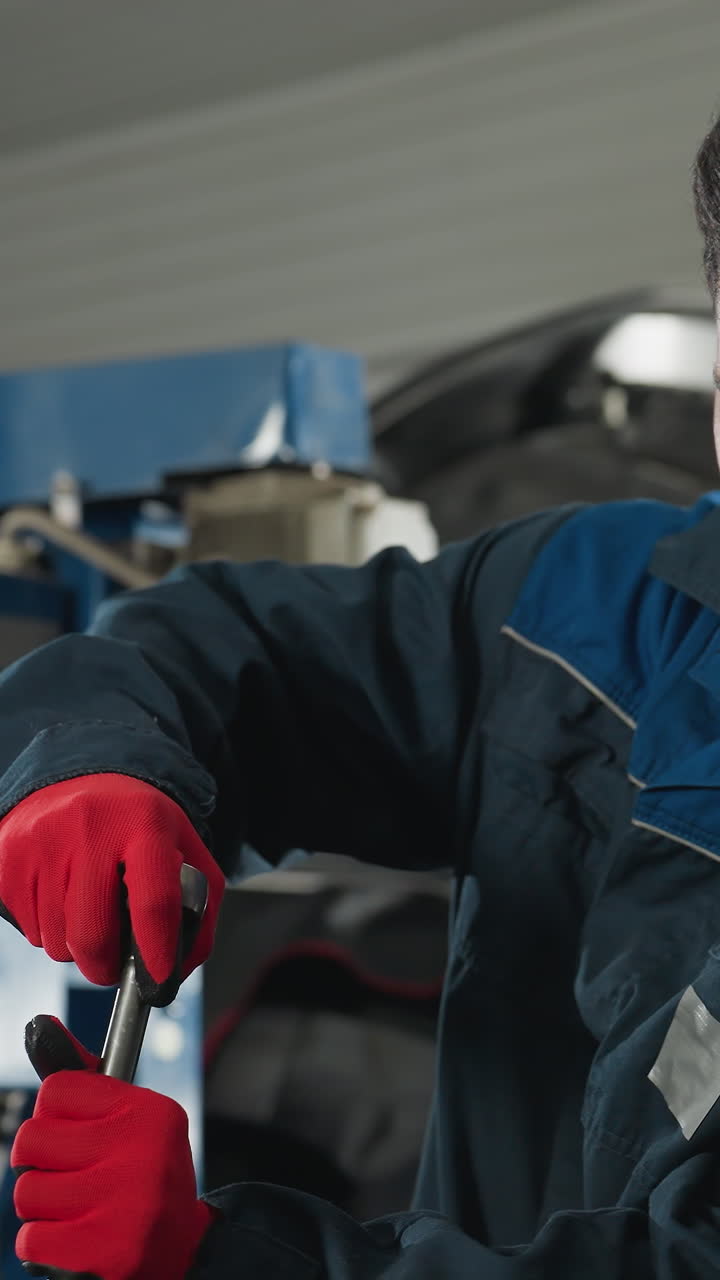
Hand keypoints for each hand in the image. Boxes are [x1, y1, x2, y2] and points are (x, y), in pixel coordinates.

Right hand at [0, 774, 224, 1003]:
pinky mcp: (7, 857)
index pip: (153, 900)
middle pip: (92, 935)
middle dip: (106, 966)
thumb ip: (198, 913)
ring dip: (74, 946)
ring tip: (88, 909)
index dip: (156, 951)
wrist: (83, 777)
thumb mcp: (186, 851)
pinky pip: (28, 929)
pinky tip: (61, 896)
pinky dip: (48, 929)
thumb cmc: (138, 826)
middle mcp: (90, 827)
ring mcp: (42, 840)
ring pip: (55, 941)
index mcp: (144, 823)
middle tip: (114, 961)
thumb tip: (175, 974)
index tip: (156, 979)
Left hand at [13, 1015, 214, 1279]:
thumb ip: (88, 1084)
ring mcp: (123, 1204)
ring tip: (75, 1208)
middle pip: (32, 1138)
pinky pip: (30, 1239)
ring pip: (26, 1191)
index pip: (57, 1090)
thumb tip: (39, 1026)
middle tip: (67, 1174)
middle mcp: (140, 1152)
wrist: (185, 1251)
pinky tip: (71, 1238)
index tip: (74, 1135)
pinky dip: (41, 1242)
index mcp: (148, 1112)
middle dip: (40, 1161)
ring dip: (42, 1206)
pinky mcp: (103, 1251)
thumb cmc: (148, 1177)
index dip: (55, 1116)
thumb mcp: (134, 1122)